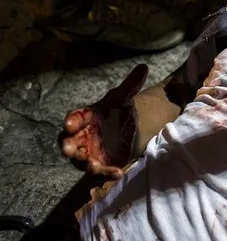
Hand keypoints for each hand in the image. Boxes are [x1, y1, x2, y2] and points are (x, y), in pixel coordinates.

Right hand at [59, 64, 147, 178]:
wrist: (126, 127)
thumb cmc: (117, 110)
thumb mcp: (125, 97)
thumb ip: (131, 84)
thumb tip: (144, 67)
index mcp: (86, 117)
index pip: (75, 118)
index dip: (72, 120)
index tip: (70, 123)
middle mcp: (83, 135)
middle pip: (70, 142)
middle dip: (68, 146)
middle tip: (68, 149)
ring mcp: (90, 151)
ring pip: (82, 160)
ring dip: (86, 163)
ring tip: (92, 166)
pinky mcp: (101, 163)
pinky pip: (101, 171)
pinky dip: (107, 173)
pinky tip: (118, 173)